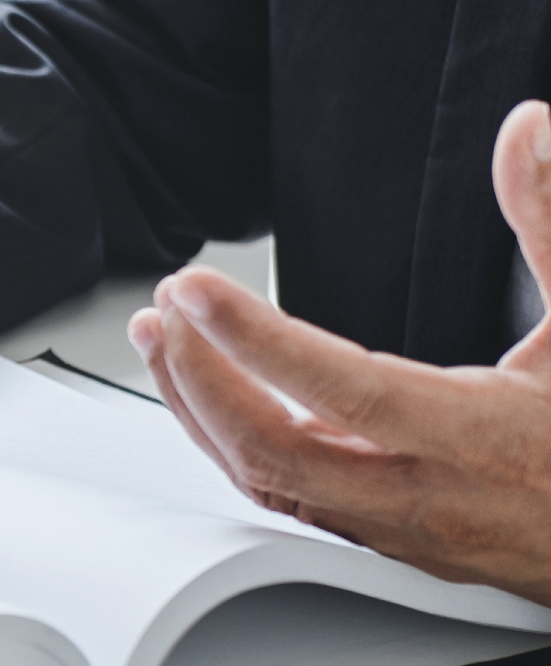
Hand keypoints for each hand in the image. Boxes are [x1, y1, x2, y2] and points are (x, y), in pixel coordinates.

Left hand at [126, 98, 550, 605]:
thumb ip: (550, 220)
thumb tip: (529, 130)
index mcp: (479, 436)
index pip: (347, 388)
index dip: (259, 340)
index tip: (195, 289)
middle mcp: (428, 494)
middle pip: (277, 448)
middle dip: (200, 376)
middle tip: (165, 309)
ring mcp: (400, 529)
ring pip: (268, 479)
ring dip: (200, 408)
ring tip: (162, 341)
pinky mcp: (385, 544)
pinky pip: (286, 497)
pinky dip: (231, 444)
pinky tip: (207, 398)